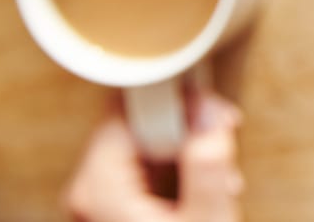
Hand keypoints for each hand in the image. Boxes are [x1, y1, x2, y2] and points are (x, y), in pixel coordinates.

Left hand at [64, 89, 243, 221]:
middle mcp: (88, 191)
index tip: (212, 109)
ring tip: (220, 175)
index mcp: (100, 188)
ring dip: (185, 148)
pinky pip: (140, 167)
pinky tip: (201, 188)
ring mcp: (96, 202)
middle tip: (225, 134)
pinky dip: (173, 168)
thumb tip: (209, 112)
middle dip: (187, 127)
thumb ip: (210, 163)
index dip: (177, 103)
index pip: (131, 113)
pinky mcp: (109, 210)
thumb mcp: (208, 219)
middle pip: (136, 126)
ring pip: (141, 145)